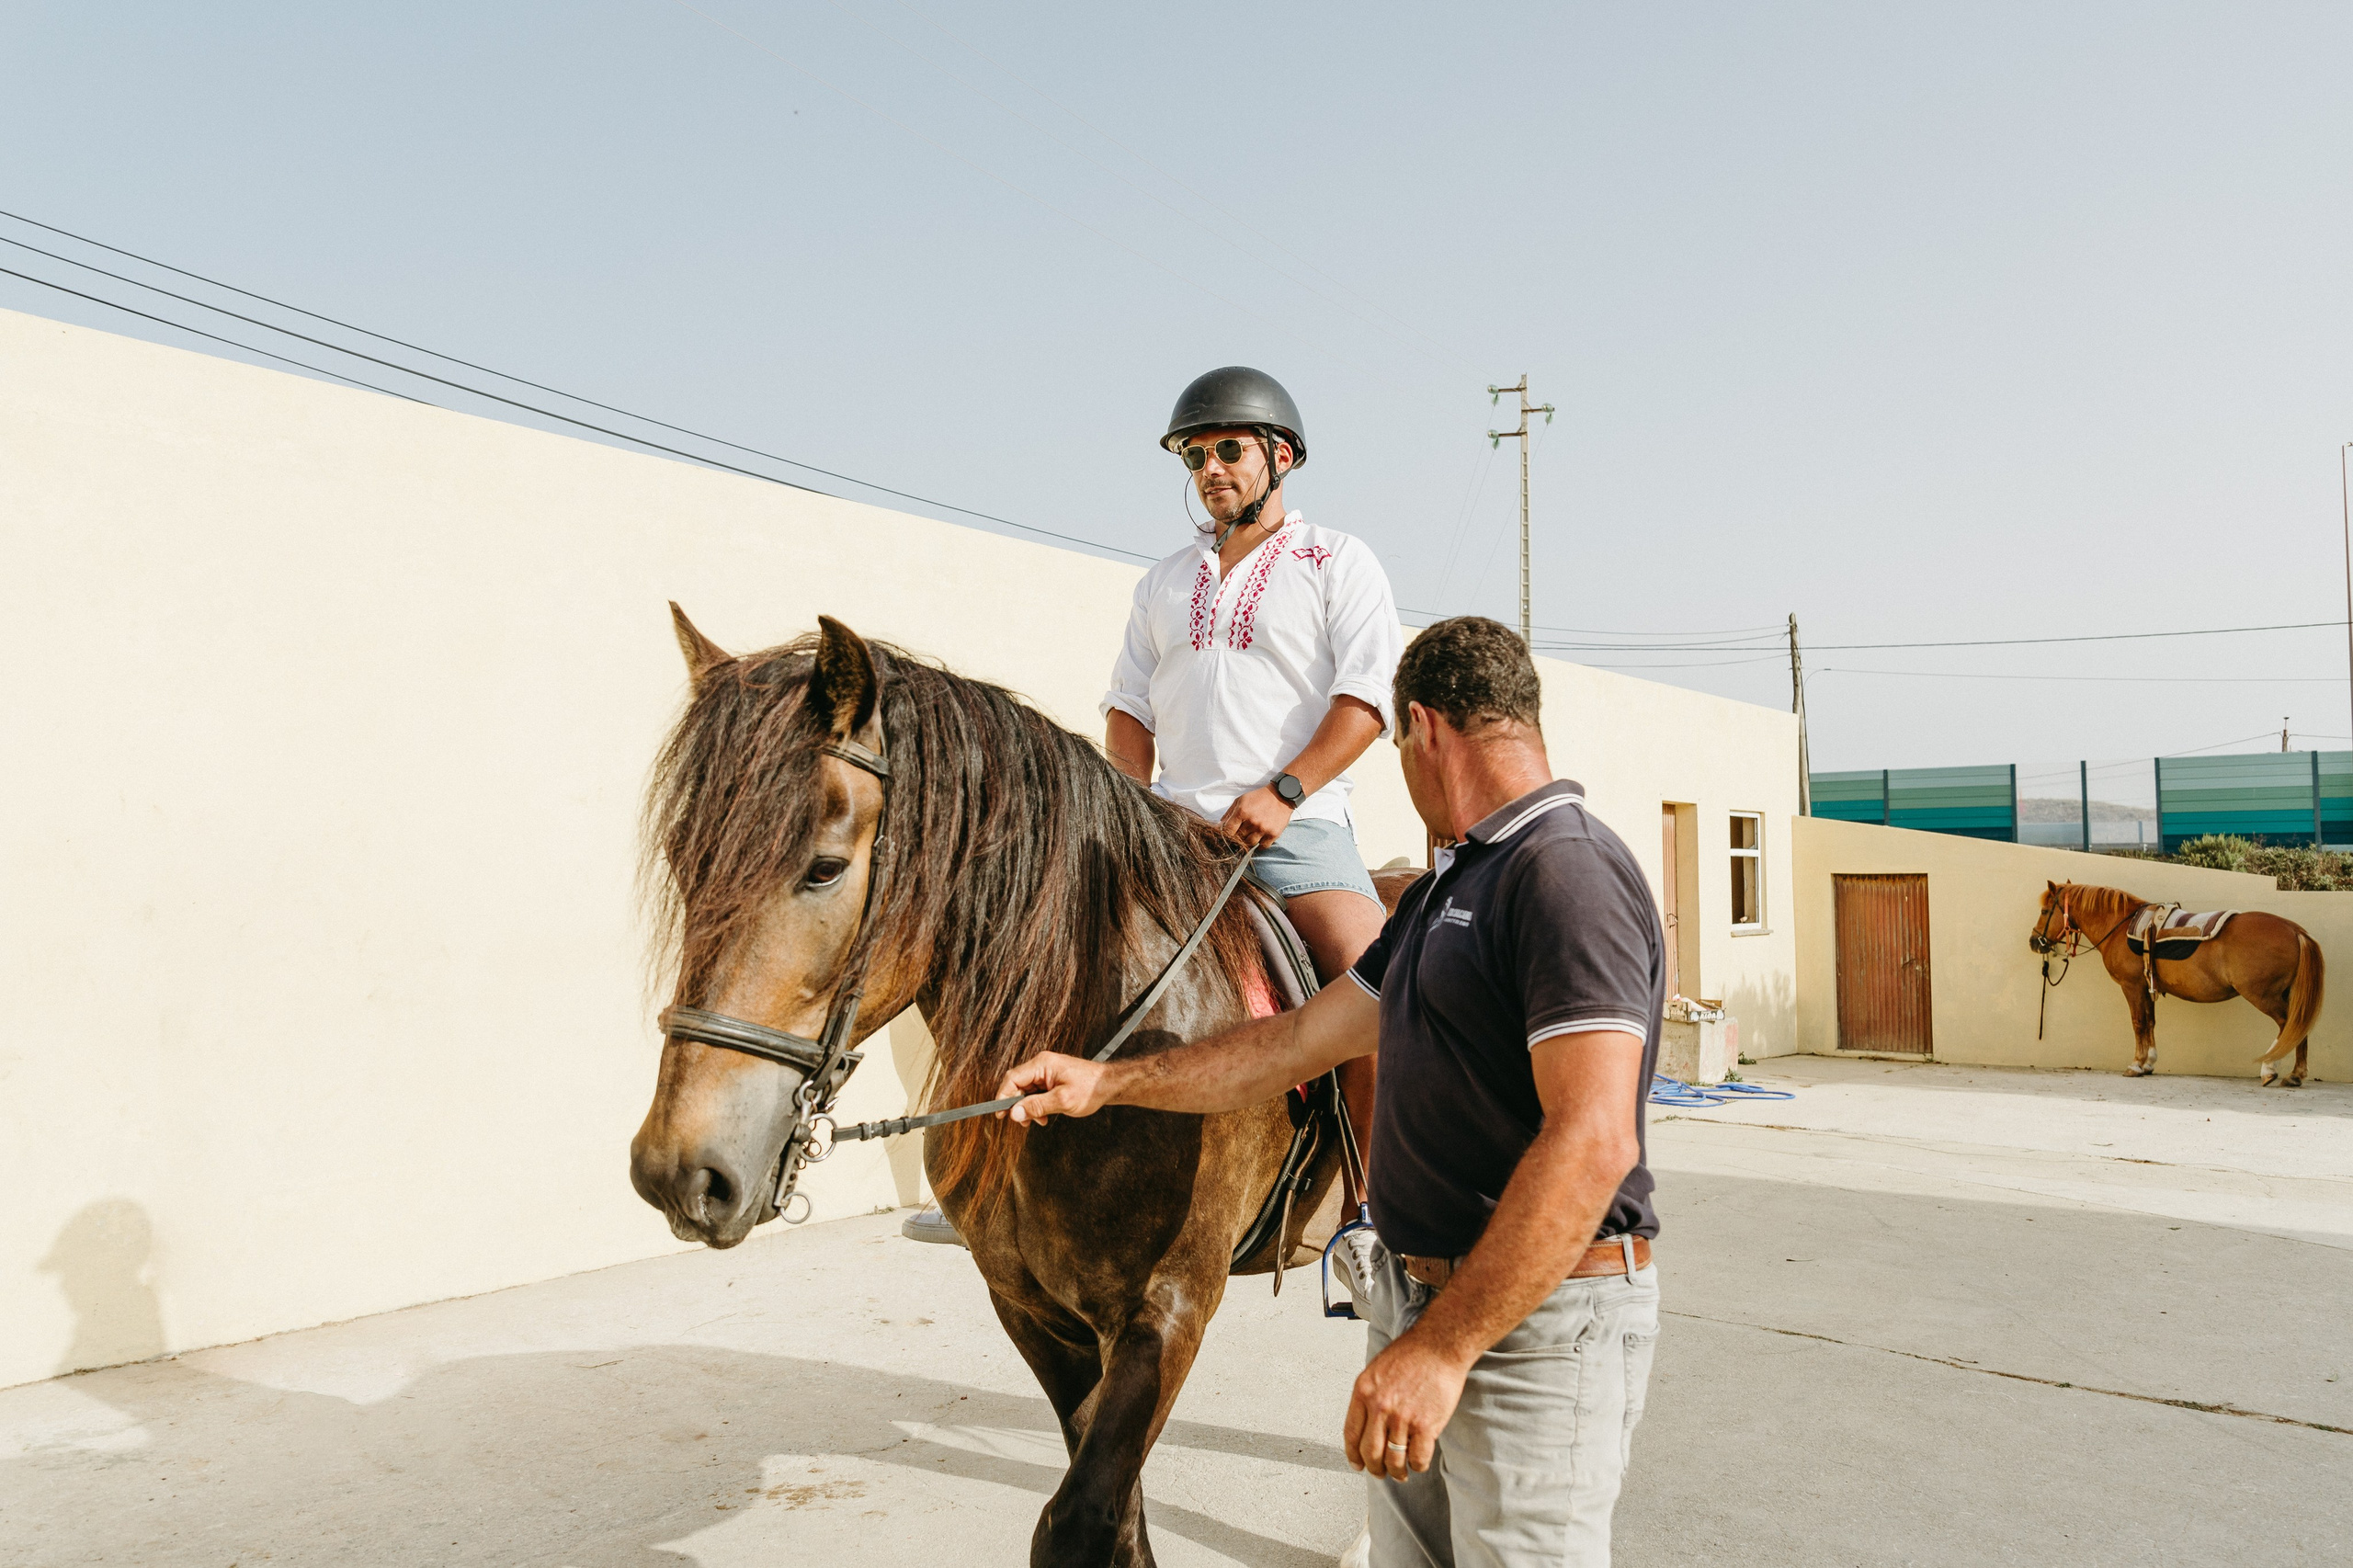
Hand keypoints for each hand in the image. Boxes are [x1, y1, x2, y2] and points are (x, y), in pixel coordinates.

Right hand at [998, 1052, 1116, 1124]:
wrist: (1109, 1085)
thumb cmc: (1090, 1089)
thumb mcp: (1062, 1101)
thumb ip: (1037, 1106)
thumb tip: (1015, 1113)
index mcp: (1042, 1064)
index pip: (1012, 1078)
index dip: (1003, 1096)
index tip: (1000, 1114)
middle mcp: (1042, 1065)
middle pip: (1017, 1085)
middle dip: (1018, 1105)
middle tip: (1023, 1122)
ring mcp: (1047, 1071)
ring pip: (1026, 1091)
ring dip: (1028, 1107)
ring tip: (1038, 1120)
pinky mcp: (1051, 1079)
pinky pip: (1036, 1092)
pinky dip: (1037, 1105)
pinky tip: (1044, 1116)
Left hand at [1220, 785, 1294, 848]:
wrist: (1281, 795)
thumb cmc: (1258, 797)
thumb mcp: (1241, 800)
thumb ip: (1229, 814)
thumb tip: (1219, 827)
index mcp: (1242, 812)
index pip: (1228, 831)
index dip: (1225, 834)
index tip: (1227, 834)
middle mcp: (1252, 822)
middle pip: (1238, 839)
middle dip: (1237, 837)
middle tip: (1240, 833)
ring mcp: (1263, 829)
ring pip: (1249, 844)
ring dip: (1248, 841)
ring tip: (1250, 833)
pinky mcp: (1273, 834)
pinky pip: (1262, 846)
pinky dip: (1259, 844)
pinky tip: (1259, 837)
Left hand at [1343, 1330, 1470, 1481]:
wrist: (1440, 1345)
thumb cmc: (1412, 1354)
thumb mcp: (1377, 1369)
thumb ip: (1369, 1396)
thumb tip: (1367, 1423)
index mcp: (1363, 1391)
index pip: (1351, 1434)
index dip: (1353, 1455)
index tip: (1357, 1464)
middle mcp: (1380, 1407)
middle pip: (1370, 1452)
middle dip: (1374, 1468)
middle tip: (1380, 1473)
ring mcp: (1402, 1418)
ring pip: (1393, 1460)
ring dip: (1396, 1472)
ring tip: (1401, 1473)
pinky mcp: (1426, 1426)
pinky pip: (1418, 1459)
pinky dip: (1417, 1466)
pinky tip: (1419, 1462)